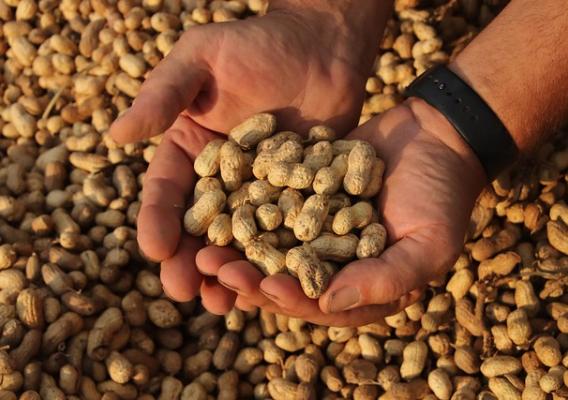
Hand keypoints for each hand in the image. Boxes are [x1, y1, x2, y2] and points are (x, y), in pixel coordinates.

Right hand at [109, 4, 387, 312]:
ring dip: (229, 272)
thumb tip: (116, 134)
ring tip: (223, 304)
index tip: (153, 250)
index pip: (167, 191)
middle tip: (184, 292)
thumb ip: (164, 93)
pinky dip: (278, 260)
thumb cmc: (259, 43)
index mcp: (190, 149)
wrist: (322, 47)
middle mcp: (222, 177)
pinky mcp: (299, 197)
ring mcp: (261, 191)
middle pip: (199, 227)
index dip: (157, 221)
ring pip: (240, 240)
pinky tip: (275, 285)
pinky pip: (286, 233)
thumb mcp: (203, 58)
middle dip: (188, 261)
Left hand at [211, 98, 486, 325]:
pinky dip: (244, 207)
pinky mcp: (300, 194)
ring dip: (235, 246)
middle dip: (246, 276)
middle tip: (211, 267)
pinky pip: (269, 205)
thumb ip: (385, 279)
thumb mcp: (428, 245)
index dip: (289, 298)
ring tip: (202, 243)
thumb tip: (329, 304)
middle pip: (281, 277)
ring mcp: (312, 227)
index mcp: (359, 285)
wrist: (435, 135)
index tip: (263, 287)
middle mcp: (330, 262)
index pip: (317, 303)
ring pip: (266, 244)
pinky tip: (216, 202)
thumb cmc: (441, 195)